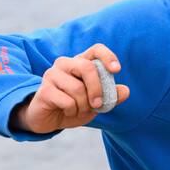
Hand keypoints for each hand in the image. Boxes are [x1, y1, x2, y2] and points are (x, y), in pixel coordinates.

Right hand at [15, 43, 129, 132]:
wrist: (48, 120)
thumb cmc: (73, 107)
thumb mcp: (95, 104)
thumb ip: (110, 97)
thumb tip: (126, 91)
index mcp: (80, 62)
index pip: (96, 49)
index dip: (107, 57)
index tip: (116, 70)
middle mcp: (65, 63)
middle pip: (87, 67)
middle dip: (97, 89)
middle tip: (98, 105)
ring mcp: (52, 74)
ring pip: (77, 88)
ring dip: (83, 106)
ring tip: (78, 110)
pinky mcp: (44, 90)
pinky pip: (67, 101)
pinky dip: (72, 111)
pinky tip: (66, 112)